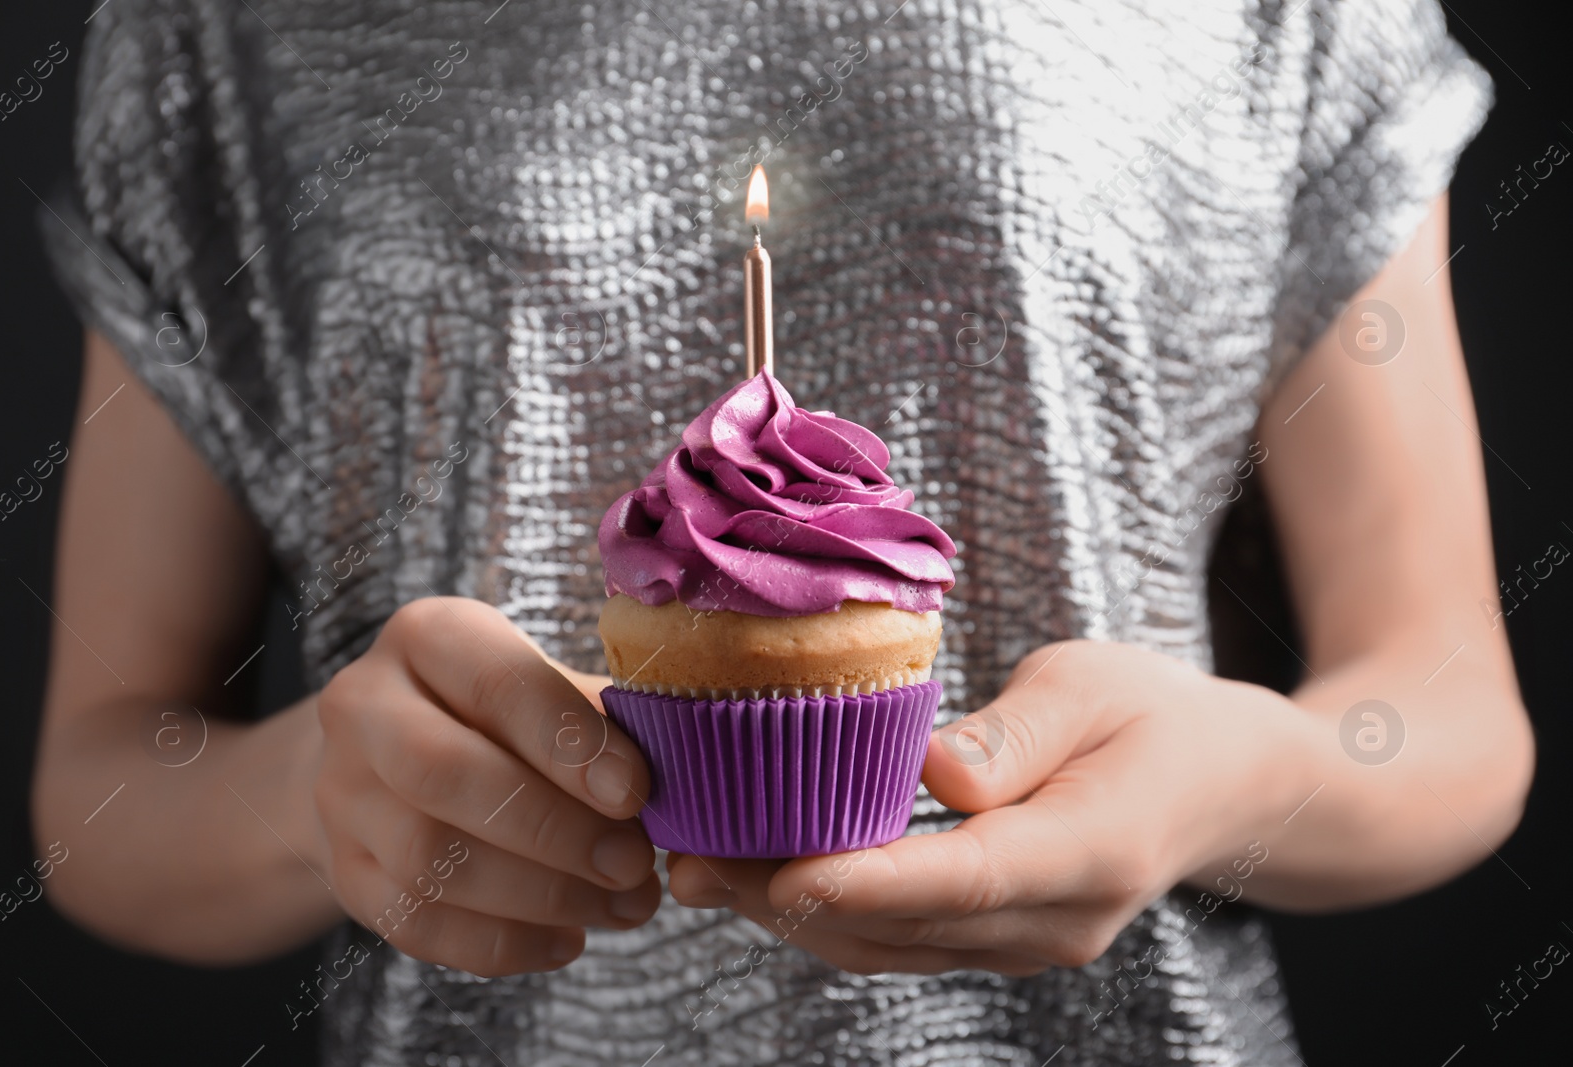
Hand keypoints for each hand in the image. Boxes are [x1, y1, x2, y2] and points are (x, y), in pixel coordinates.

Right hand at [314, 596, 658, 975]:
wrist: (397, 758)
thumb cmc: (508, 717)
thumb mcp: (554, 690)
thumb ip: (609, 722)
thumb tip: (689, 773)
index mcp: (429, 637)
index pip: (496, 683)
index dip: (570, 743)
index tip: (637, 793)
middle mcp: (363, 705)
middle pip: (444, 773)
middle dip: (553, 830)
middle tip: (635, 866)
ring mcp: (340, 792)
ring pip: (428, 858)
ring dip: (539, 896)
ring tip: (622, 907)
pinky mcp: (341, 869)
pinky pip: (416, 922)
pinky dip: (502, 942)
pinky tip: (568, 940)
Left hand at [668, 640, 1314, 975]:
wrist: (1224, 784)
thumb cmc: (1155, 714)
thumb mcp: (1093, 685)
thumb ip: (1013, 734)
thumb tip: (933, 775)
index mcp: (1092, 849)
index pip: (964, 877)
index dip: (866, 882)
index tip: (779, 876)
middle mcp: (1058, 920)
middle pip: (907, 925)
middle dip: (790, 899)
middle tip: (690, 856)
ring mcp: (1030, 942)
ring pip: (893, 946)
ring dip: (795, 915)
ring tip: (700, 866)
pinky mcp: (1003, 939)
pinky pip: (905, 940)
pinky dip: (832, 913)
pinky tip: (765, 876)